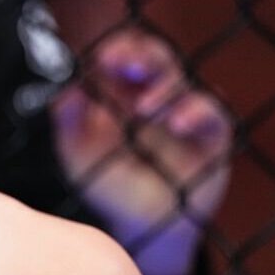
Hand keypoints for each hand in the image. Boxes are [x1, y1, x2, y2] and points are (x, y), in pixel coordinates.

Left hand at [51, 28, 232, 274]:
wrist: (142, 225)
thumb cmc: (108, 182)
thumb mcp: (78, 150)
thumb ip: (68, 118)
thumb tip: (63, 87)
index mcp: (121, 91)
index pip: (122, 56)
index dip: (115, 50)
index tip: (103, 57)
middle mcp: (154, 93)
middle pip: (155, 58)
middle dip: (140, 55)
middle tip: (123, 64)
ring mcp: (184, 110)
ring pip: (182, 81)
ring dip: (163, 89)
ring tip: (143, 110)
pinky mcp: (211, 133)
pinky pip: (211, 112)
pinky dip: (195, 111)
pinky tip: (176, 123)